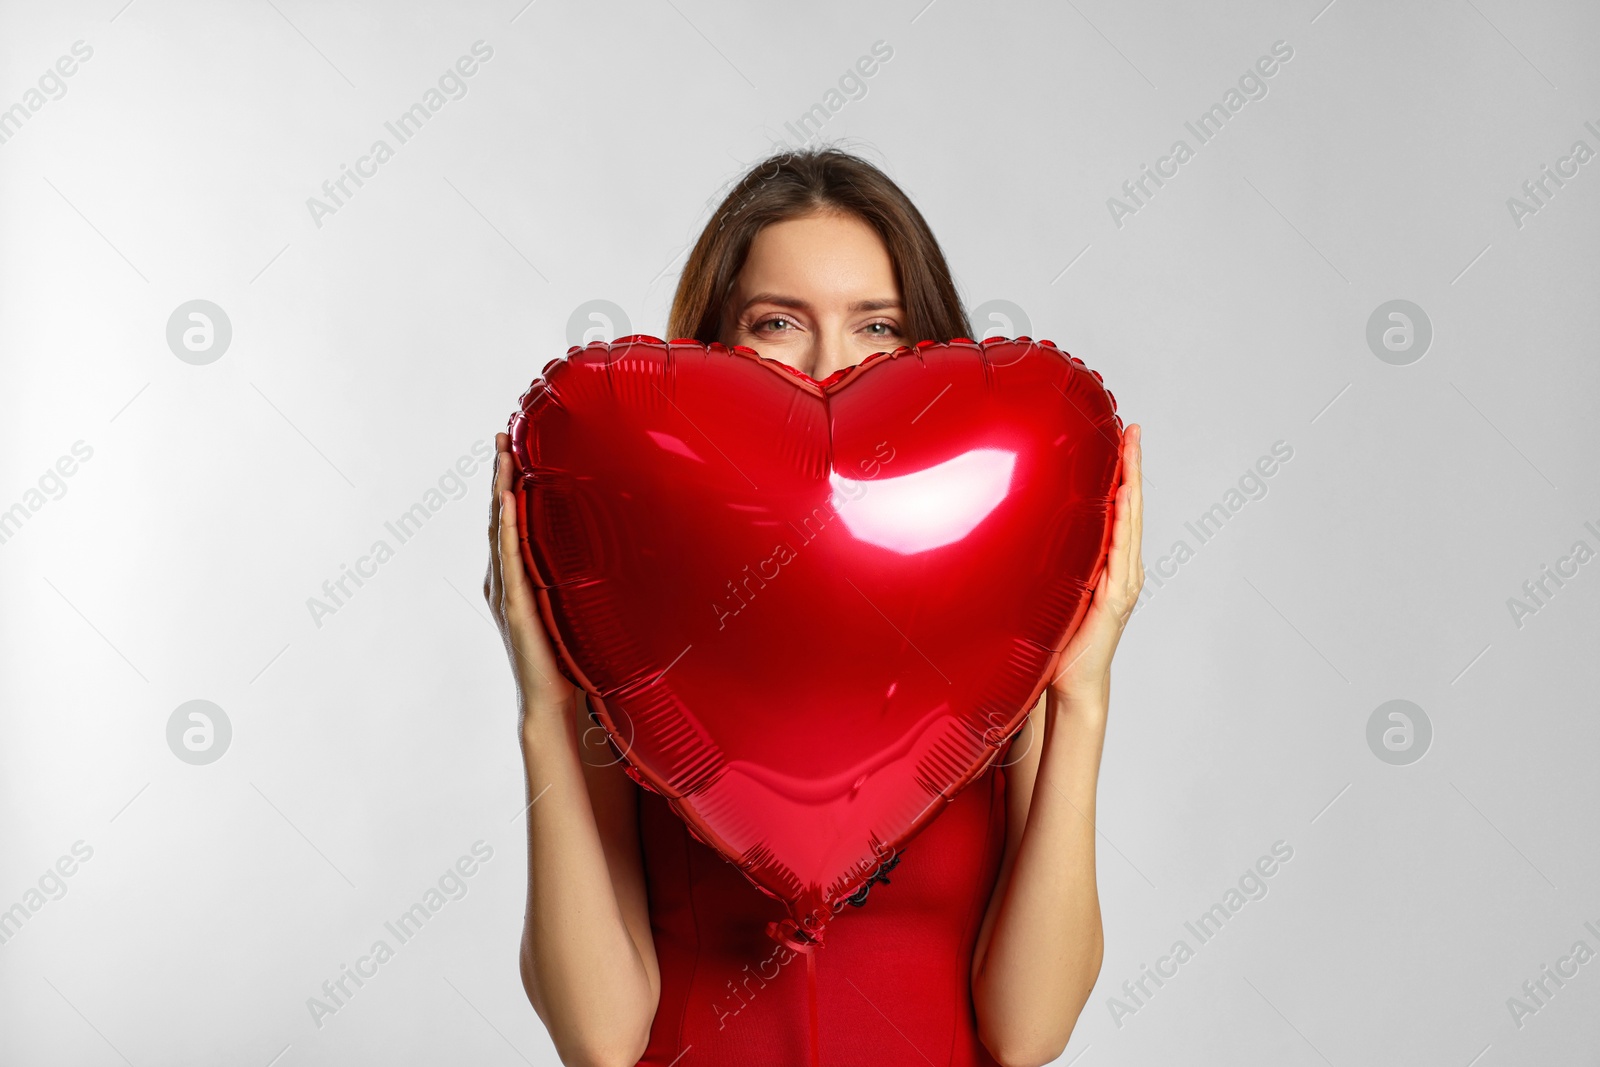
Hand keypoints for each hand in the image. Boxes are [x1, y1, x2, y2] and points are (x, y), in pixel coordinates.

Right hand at [485, 431, 576, 718]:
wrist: (553, 700)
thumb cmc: (565, 658)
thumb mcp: (575, 606)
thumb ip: (579, 579)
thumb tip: (612, 552)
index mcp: (517, 578)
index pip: (510, 520)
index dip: (509, 483)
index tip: (514, 446)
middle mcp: (504, 579)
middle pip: (498, 515)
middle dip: (499, 473)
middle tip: (501, 434)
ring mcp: (506, 591)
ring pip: (499, 529)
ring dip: (499, 489)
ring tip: (502, 455)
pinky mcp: (516, 605)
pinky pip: (509, 558)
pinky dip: (507, 528)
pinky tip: (507, 503)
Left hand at [1048, 423, 1142, 709]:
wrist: (1070, 682)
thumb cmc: (1057, 639)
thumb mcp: (1050, 590)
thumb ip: (1048, 563)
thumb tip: (1019, 531)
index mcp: (1109, 564)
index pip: (1118, 510)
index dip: (1122, 474)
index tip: (1120, 439)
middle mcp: (1122, 569)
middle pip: (1130, 508)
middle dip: (1132, 467)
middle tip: (1132, 431)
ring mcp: (1122, 583)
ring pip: (1129, 524)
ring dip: (1132, 486)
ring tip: (1132, 452)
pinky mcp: (1115, 598)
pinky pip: (1121, 554)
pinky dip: (1123, 525)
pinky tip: (1123, 500)